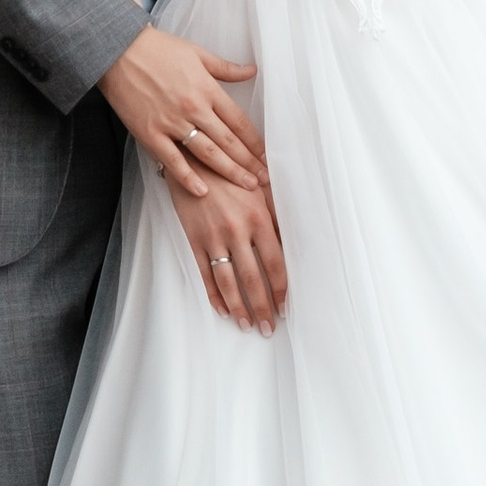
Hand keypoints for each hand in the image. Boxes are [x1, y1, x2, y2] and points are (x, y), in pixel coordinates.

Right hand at [98, 24, 272, 199]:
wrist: (118, 49)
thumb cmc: (157, 48)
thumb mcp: (197, 53)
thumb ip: (226, 68)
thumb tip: (252, 71)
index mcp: (207, 89)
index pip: (239, 122)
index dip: (255, 142)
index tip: (267, 157)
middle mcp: (194, 108)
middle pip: (228, 141)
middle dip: (249, 163)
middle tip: (265, 179)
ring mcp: (171, 122)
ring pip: (207, 153)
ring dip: (229, 172)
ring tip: (247, 187)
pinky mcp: (149, 133)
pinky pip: (172, 160)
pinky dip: (188, 177)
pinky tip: (203, 191)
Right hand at [162, 162, 287, 331]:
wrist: (193, 158)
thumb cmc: (232, 171)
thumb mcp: (261, 187)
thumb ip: (276, 214)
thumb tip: (292, 241)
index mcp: (258, 219)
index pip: (275, 264)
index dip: (281, 290)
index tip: (285, 307)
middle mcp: (237, 231)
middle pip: (253, 280)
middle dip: (262, 308)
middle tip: (268, 328)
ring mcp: (214, 238)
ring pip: (228, 282)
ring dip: (239, 308)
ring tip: (247, 325)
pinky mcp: (194, 239)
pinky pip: (205, 274)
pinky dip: (214, 294)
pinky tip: (222, 309)